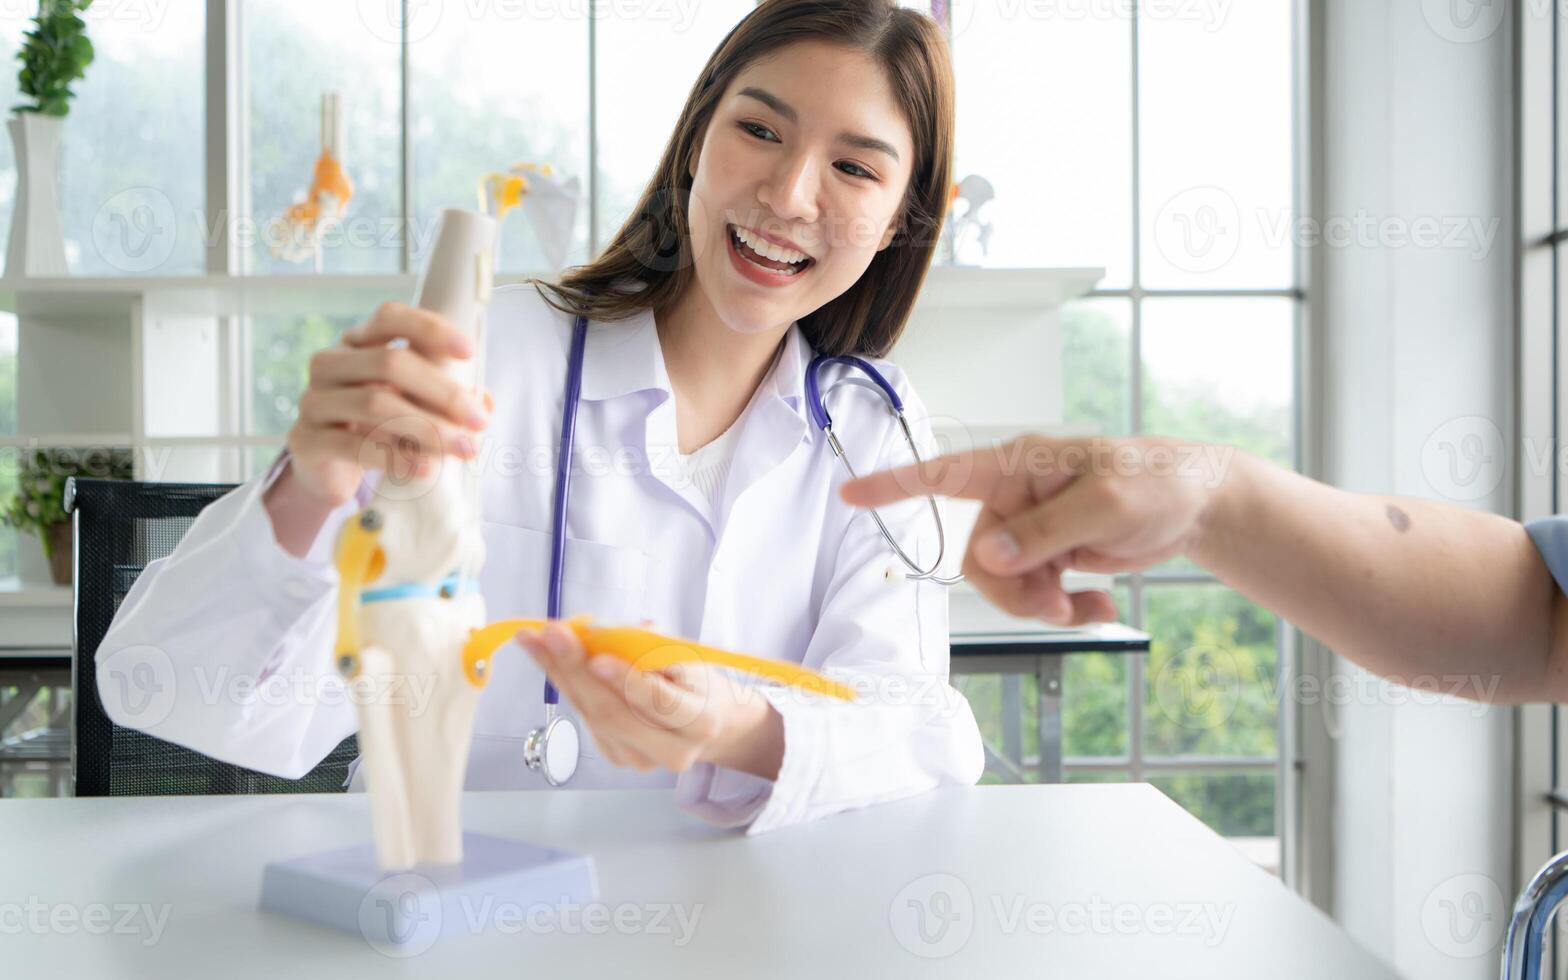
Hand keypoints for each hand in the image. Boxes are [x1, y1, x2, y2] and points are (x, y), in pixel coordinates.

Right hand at [282, 301, 491, 507]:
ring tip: (465, 449)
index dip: (431, 329)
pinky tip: (427, 469)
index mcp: (357, 343)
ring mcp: (314, 401)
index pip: (391, 318)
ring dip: (429, 428)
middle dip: (444, 392)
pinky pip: (355, 446)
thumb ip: (445, 397)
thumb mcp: (411, 405)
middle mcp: (331, 363)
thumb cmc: (376, 428)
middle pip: (391, 363)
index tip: (471, 351)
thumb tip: (485, 401)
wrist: (325, 471)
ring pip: (376, 404)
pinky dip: (396, 458)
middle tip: (479, 421)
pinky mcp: (307, 440)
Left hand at [515, 622, 784, 778]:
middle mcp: (672, 751)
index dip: (628, 681)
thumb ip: (648, 646)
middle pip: (615, 713)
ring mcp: (641, 760)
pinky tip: (545, 657)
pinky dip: (564, 684)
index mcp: (701, 722)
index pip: (661, 703)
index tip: (597, 657)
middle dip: (577, 669)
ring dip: (559, 673)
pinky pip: (586, 718)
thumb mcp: (686, 656)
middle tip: (550, 633)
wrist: (706, 720)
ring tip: (535, 639)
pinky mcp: (618, 757)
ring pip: (593, 715)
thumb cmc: (695, 679)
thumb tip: (597, 631)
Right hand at [840, 434, 1225, 625]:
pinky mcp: (1055, 556)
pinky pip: (1037, 593)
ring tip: (1084, 609)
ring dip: (1041, 606)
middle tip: (1055, 606)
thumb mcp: (1105, 502)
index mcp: (1018, 467)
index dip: (894, 486)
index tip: (851, 495)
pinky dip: (1067, 609)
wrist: (1199, 504)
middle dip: (1013, 591)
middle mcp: (1017, 497)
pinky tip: (1100, 607)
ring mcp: (1035, 529)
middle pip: (979, 557)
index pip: (944, 474)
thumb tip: (989, 556)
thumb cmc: (1156, 480)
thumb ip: (1045, 530)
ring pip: (1006, 583)